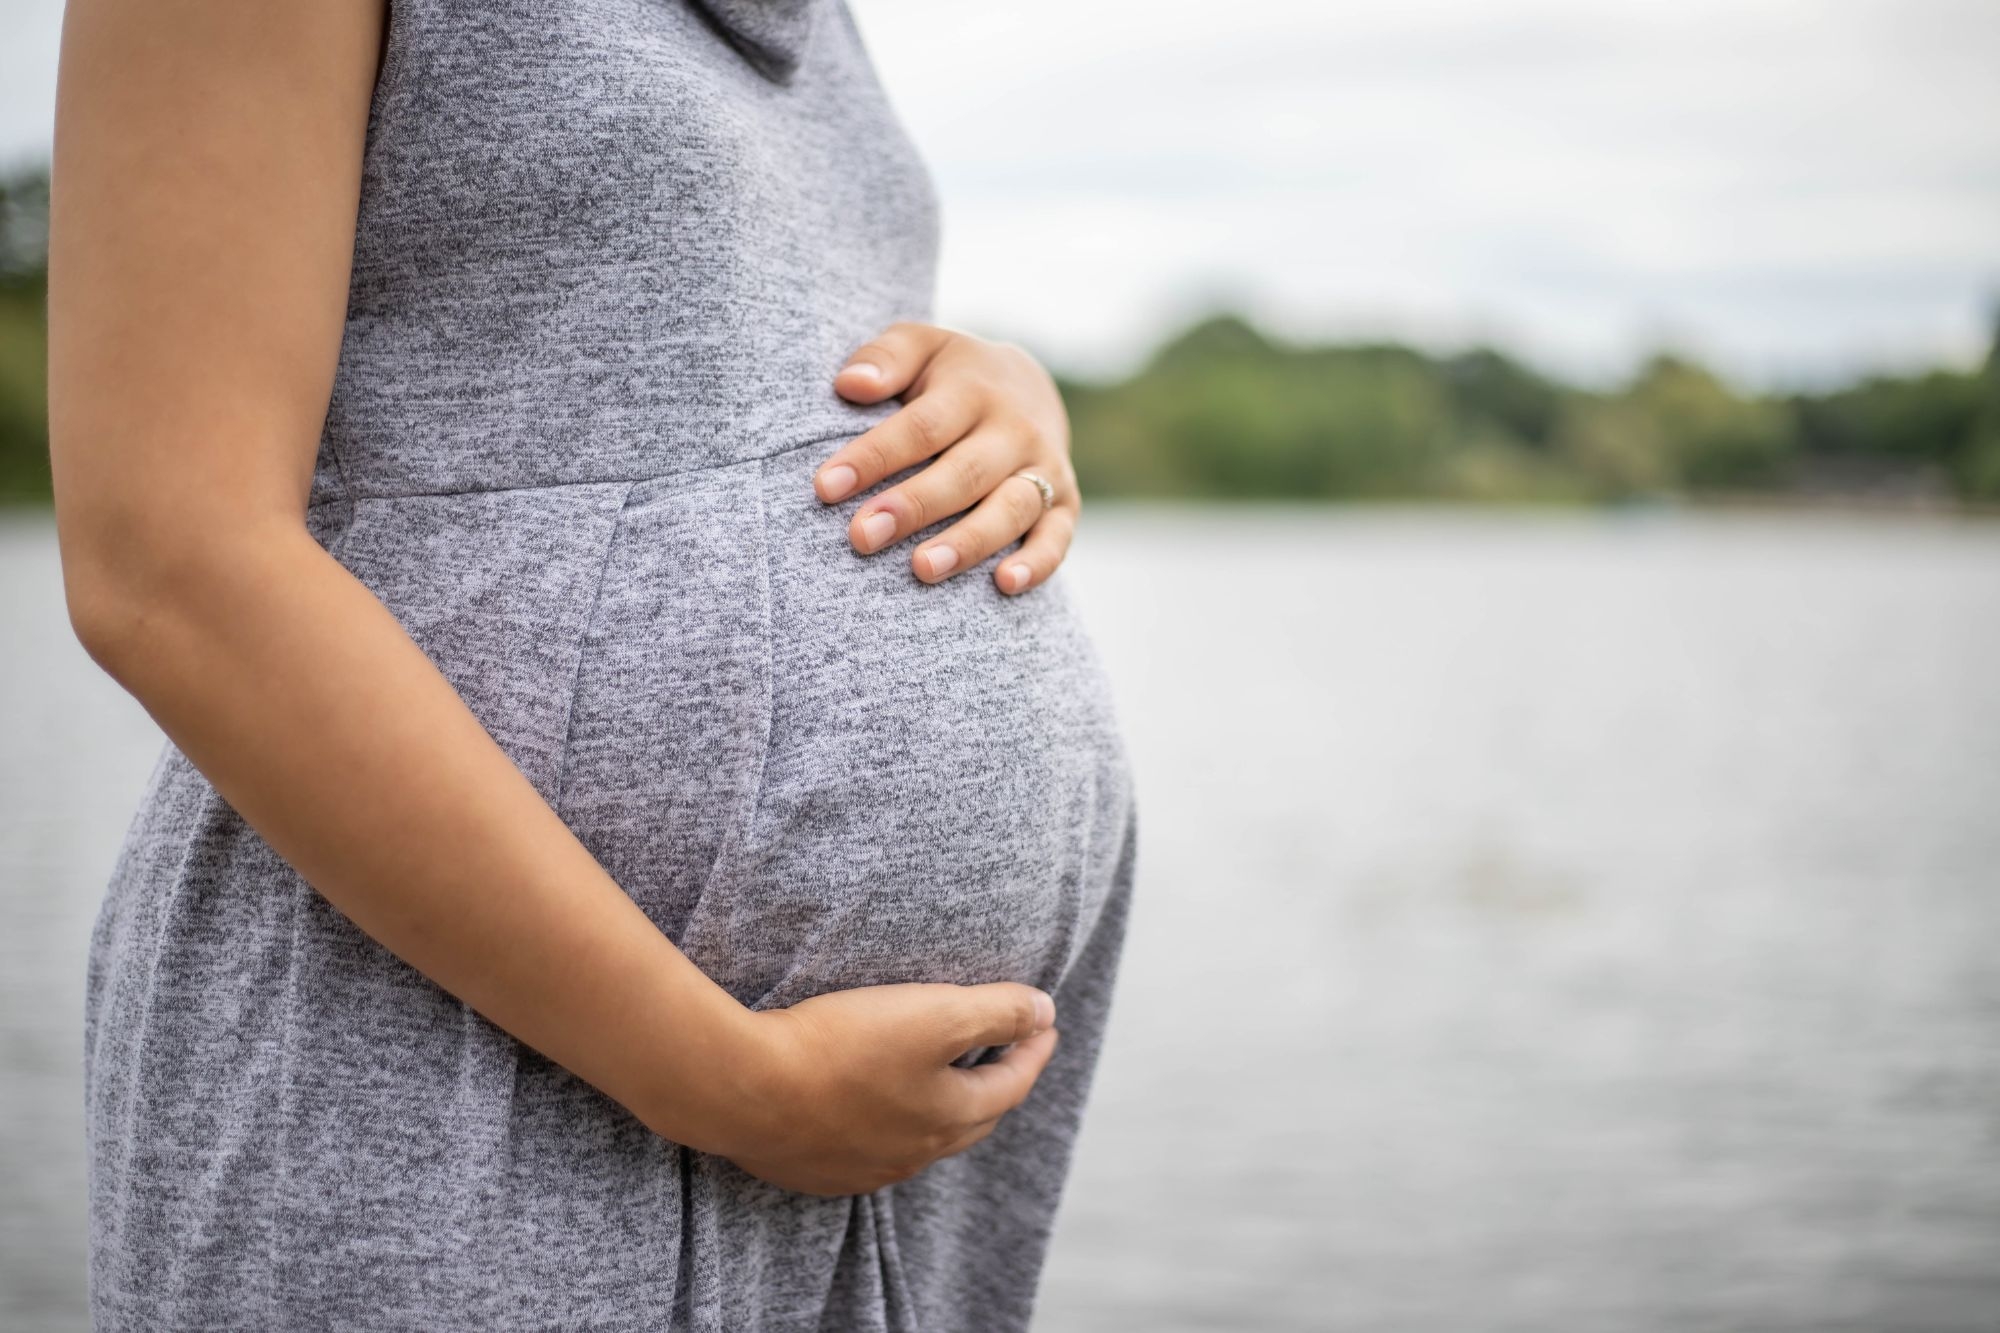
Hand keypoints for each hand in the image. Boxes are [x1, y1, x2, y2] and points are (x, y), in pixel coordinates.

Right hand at [718, 981, 1060, 1196]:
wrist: (745, 1088)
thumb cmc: (843, 1046)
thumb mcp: (934, 1013)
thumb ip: (997, 1011)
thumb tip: (1046, 1011)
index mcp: (950, 1117)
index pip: (1012, 1084)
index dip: (1033, 1048)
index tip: (1045, 1022)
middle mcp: (913, 1154)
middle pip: (971, 1118)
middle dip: (995, 1083)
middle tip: (1006, 1052)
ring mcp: (863, 1169)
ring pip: (920, 1138)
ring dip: (941, 1108)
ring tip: (943, 1079)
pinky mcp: (816, 1170)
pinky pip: (870, 1150)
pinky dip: (889, 1125)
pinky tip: (875, 1110)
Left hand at [814, 323, 1080, 595]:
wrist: (1029, 387)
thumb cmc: (951, 375)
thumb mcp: (920, 347)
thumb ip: (885, 358)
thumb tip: (850, 384)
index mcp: (973, 390)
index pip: (921, 427)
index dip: (874, 457)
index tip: (826, 486)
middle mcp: (1015, 430)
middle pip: (964, 473)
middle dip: (913, 506)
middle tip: (863, 536)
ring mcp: (1044, 470)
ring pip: (1010, 509)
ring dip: (968, 542)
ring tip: (922, 569)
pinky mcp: (1065, 505)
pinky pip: (1057, 538)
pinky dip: (1037, 563)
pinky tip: (1004, 585)